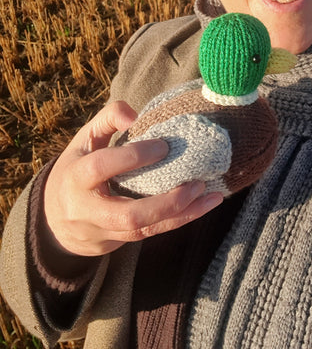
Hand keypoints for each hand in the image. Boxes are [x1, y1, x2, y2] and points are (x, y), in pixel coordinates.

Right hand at [43, 100, 222, 256]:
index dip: (132, 156)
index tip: (164, 145)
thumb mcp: (84, 140)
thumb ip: (108, 119)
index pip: (101, 167)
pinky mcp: (118, 242)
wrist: (54, 220)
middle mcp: (88, 210)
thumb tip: (135, 114)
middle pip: (128, 215)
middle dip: (165, 202)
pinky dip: (179, 220)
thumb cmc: (76, 168)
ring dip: (181, 215)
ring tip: (211, 196)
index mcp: (76, 177)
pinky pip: (151, 234)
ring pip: (144, 230)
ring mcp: (103, 231)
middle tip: (196, 182)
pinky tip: (204, 206)